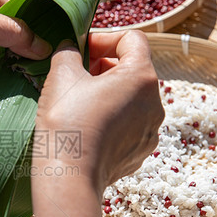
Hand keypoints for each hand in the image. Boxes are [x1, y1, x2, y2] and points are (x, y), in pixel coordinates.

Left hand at [0, 0, 50, 102]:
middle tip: (57, 60)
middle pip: (13, 34)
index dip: (36, 20)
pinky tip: (27, 90)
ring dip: (21, 67)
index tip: (59, 35)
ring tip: (46, 77)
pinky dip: (7, 84)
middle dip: (31, 47)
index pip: (16, 5)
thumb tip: (43, 46)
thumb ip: (11, 32)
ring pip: (6, 58)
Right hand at [34, 30, 163, 192]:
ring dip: (107, 92)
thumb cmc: (67, 122)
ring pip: (131, 98)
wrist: (69, 178)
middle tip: (75, 74)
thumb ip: (68, 51)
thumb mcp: (61, 75)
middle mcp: (154, 103)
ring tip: (79, 101)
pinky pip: (128, 124)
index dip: (104, 38)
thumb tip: (70, 48)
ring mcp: (150, 130)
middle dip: (104, 66)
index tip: (80, 50)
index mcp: (142, 77)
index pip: (132, 39)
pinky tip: (87, 126)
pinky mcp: (140, 151)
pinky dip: (111, 117)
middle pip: (133, 69)